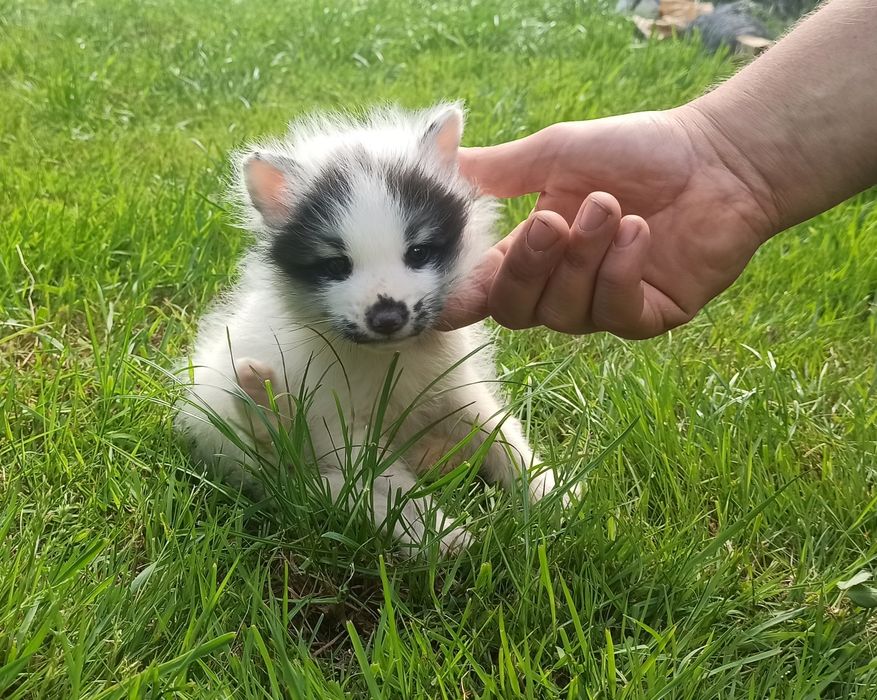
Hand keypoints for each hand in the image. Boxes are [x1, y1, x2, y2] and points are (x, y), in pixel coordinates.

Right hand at [441, 108, 777, 338]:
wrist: (719, 158)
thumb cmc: (637, 151)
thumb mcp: (555, 153)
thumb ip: (497, 169)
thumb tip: (439, 158)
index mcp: (531, 254)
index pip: (479, 293)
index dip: (459, 295)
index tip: (444, 277)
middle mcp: (560, 288)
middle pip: (514, 311)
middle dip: (529, 267)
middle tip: (553, 219)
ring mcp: (603, 307)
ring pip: (565, 313)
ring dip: (584, 257)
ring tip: (612, 206)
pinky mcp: (647, 317)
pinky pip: (615, 313)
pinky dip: (621, 271)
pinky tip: (641, 232)